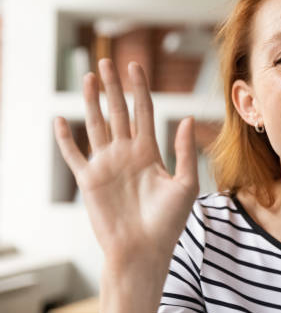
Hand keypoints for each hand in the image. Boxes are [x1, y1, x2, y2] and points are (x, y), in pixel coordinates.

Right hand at [54, 59, 198, 269]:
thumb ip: (184, 151)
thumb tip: (186, 118)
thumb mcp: (185, 184)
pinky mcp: (89, 181)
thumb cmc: (168, 222)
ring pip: (97, 125)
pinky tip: (61, 119)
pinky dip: (66, 138)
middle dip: (113, 87)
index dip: (140, 89)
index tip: (136, 66)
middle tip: (107, 62)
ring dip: (91, 102)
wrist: (144, 250)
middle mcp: (126, 153)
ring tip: (88, 78)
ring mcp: (106, 165)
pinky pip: (74, 155)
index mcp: (149, 152)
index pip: (144, 112)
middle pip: (118, 112)